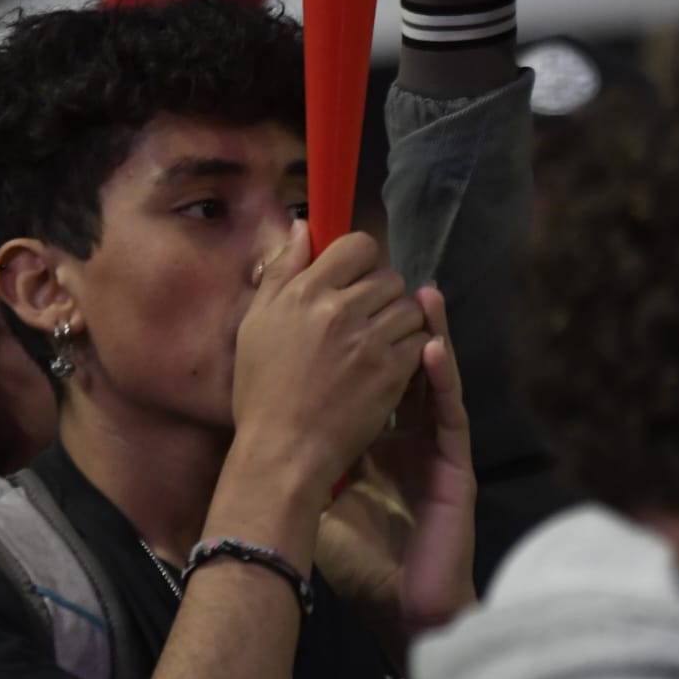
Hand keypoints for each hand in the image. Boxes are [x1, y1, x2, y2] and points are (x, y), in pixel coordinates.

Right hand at [228, 224, 428, 505]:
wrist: (283, 451)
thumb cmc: (262, 390)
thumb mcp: (256, 324)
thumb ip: (282, 272)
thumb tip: (302, 227)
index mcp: (306, 291)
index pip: (359, 246)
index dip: (362, 261)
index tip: (354, 282)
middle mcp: (340, 309)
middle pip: (389, 277)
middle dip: (383, 295)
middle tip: (367, 321)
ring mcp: (370, 341)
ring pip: (411, 308)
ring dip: (402, 322)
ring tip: (381, 344)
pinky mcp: (392, 372)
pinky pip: (422, 342)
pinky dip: (414, 351)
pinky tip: (392, 365)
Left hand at [318, 287, 477, 651]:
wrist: (398, 605)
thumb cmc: (362, 555)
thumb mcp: (323, 490)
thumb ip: (305, 449)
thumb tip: (266, 414)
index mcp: (383, 436)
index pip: (376, 372)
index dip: (366, 334)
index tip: (346, 297)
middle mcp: (413, 434)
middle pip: (409, 366)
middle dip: (399, 322)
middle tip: (385, 278)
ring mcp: (437, 448)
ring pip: (436, 380)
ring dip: (431, 334)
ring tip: (419, 293)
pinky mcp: (455, 465)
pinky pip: (449, 413)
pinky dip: (440, 379)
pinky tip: (430, 348)